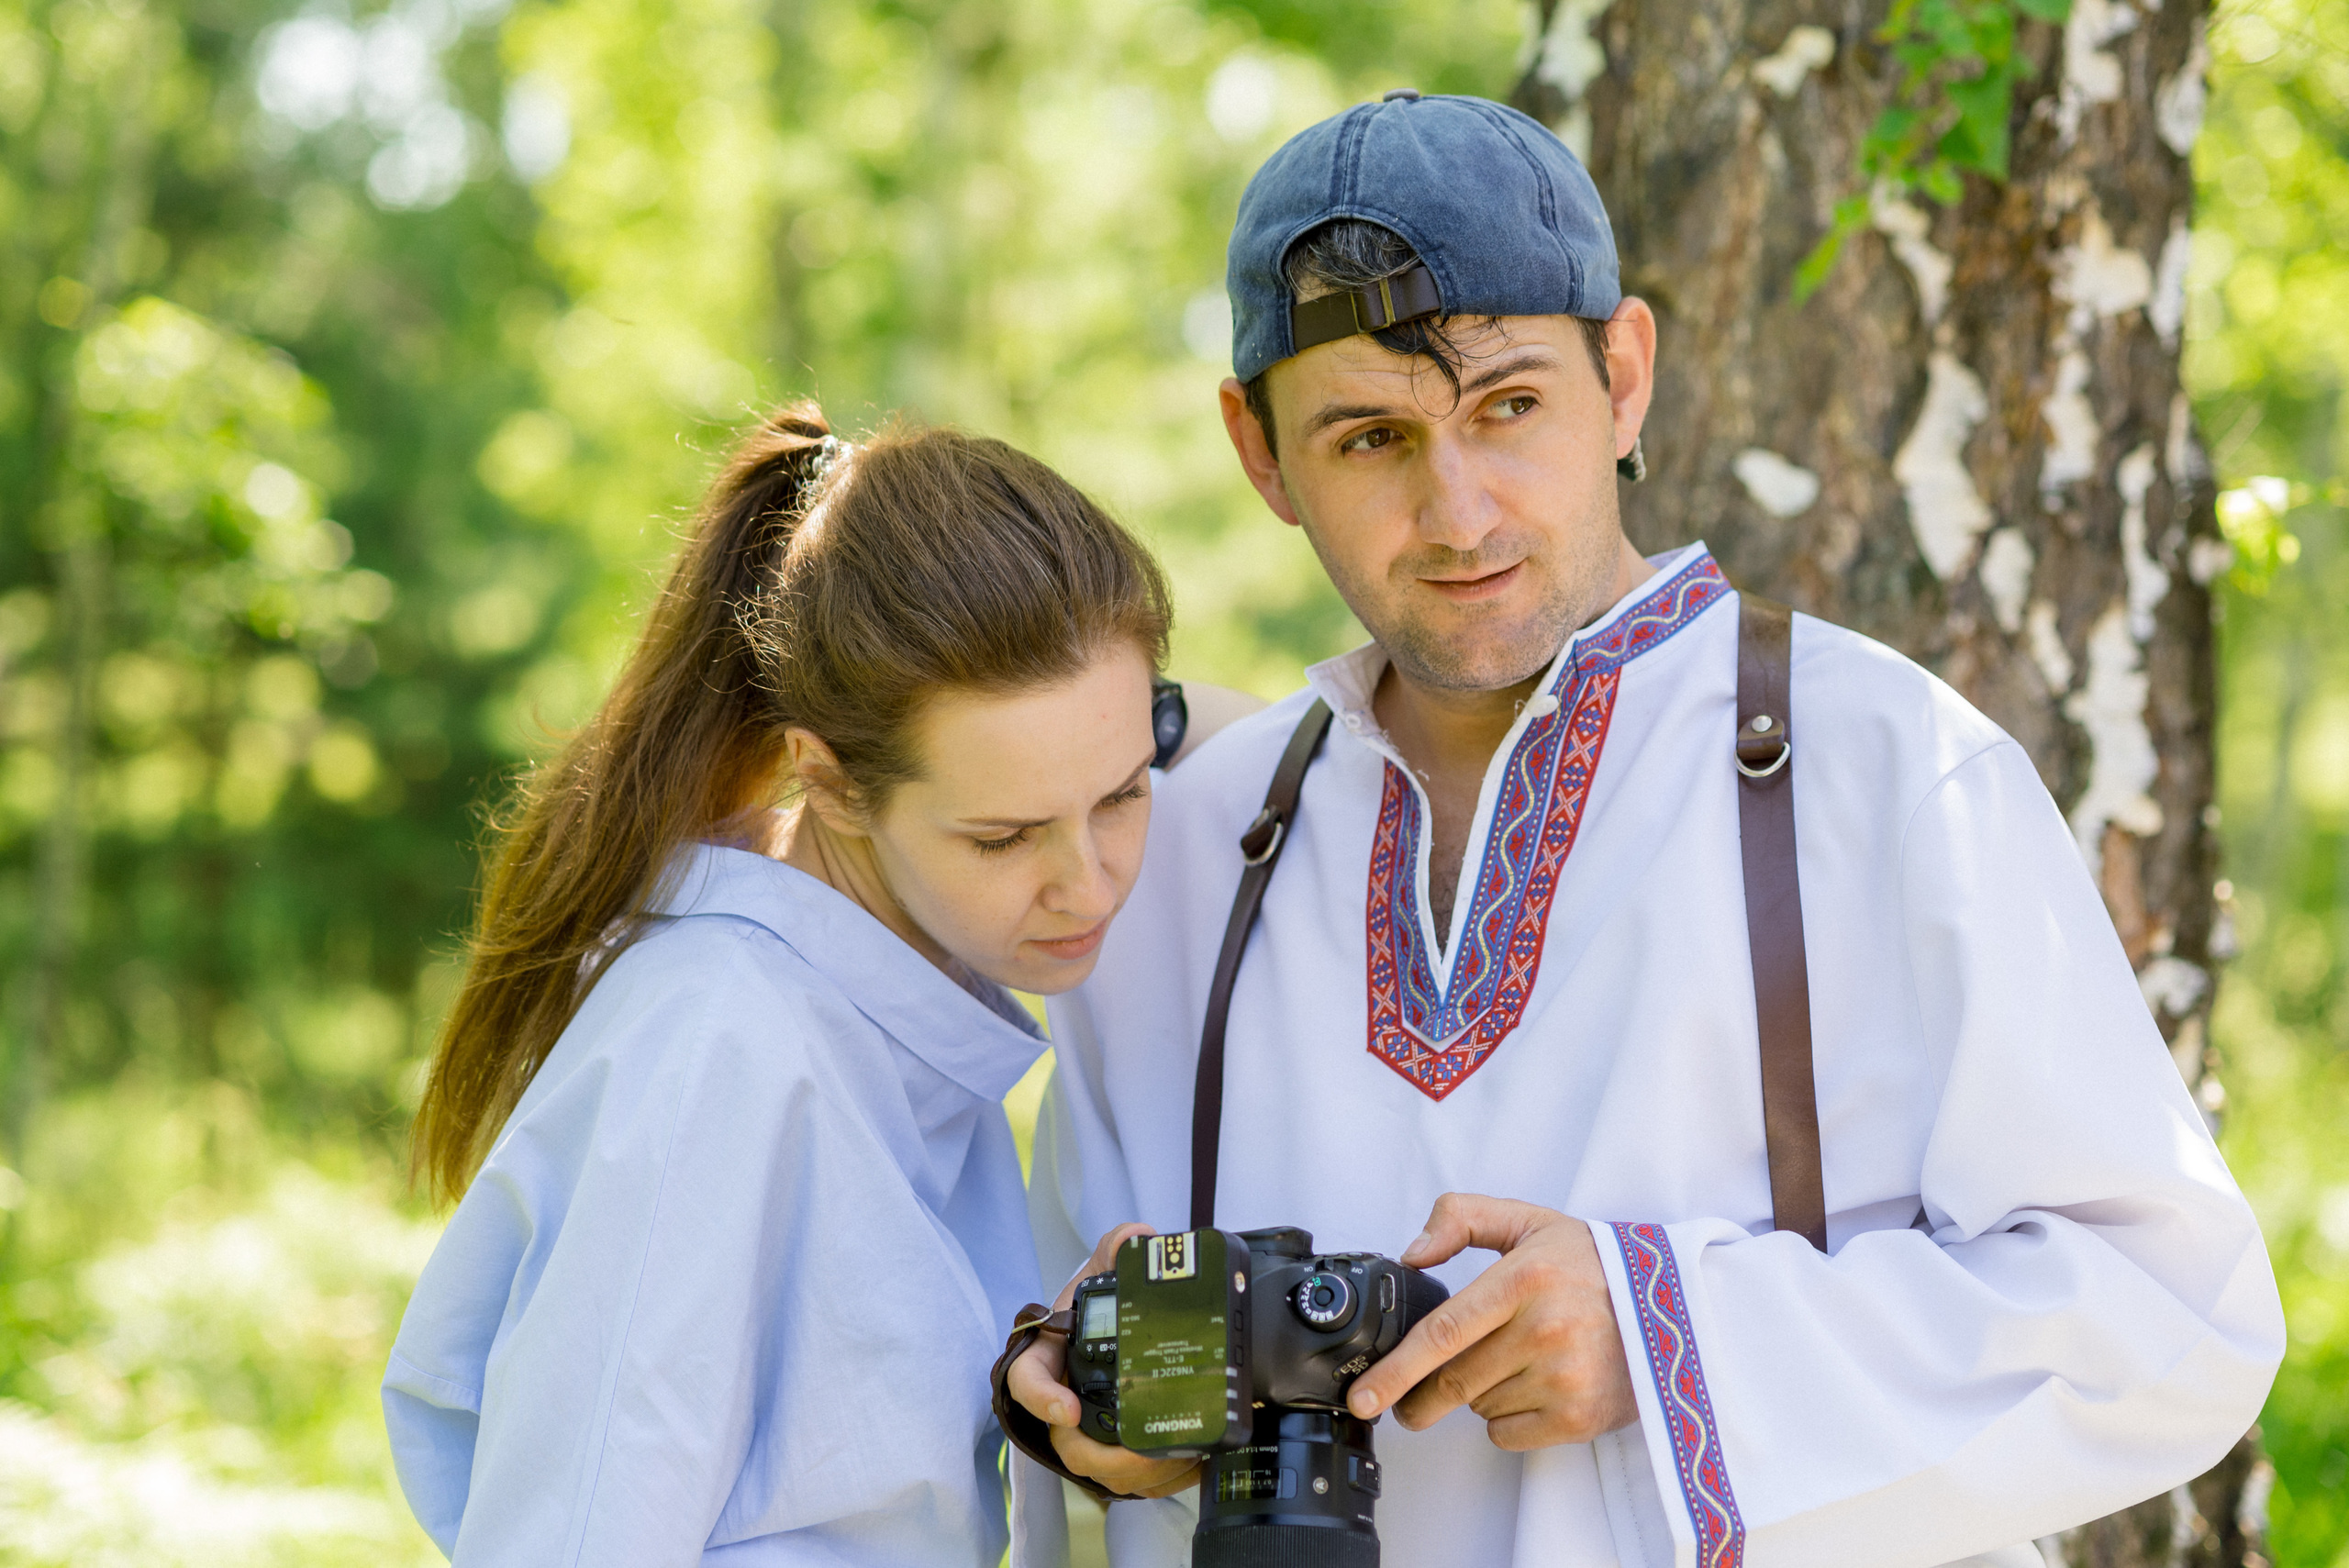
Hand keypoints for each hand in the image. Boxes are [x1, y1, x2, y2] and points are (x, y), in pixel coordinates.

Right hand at [1005, 1222, 1200, 1498]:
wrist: (1107, 1332)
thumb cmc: (1094, 1309)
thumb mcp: (1103, 1272)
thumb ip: (1116, 1249)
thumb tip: (1138, 1237)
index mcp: (1050, 1357)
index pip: (1027, 1381)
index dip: (1043, 1399)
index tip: (1069, 1409)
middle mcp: (1061, 1402)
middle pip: (1068, 1446)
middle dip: (1107, 1457)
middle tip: (1146, 1452)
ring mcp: (1086, 1432)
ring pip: (1101, 1472)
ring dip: (1139, 1474)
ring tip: (1179, 1458)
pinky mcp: (1114, 1453)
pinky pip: (1128, 1480)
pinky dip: (1160, 1479)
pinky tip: (1190, 1465)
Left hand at [1345, 1193, 1637, 1451]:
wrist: (1672, 1310)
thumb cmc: (1591, 1264)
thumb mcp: (1528, 1221)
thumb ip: (1462, 1218)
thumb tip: (1411, 1254)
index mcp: (1525, 1279)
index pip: (1443, 1332)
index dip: (1396, 1370)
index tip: (1363, 1396)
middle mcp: (1545, 1331)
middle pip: (1452, 1381)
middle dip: (1418, 1397)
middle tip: (1407, 1402)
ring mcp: (1565, 1379)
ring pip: (1478, 1406)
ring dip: (1475, 1393)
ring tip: (1511, 1362)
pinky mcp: (1580, 1418)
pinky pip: (1507, 1434)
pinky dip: (1505, 1418)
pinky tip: (1531, 1387)